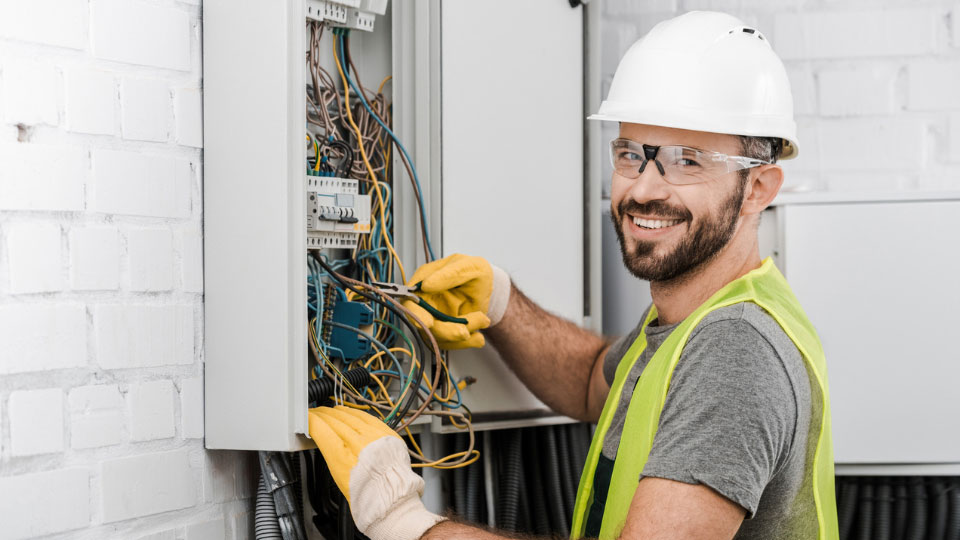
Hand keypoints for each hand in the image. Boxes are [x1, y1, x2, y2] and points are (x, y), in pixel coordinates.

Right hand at [308, 406, 444, 539]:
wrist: (391, 497)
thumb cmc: (365, 493)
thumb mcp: (338, 474)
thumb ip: (331, 451)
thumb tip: (323, 436)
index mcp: (343, 457)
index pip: (322, 429)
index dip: (312, 421)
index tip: (307, 419)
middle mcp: (359, 443)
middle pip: (335, 420)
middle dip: (323, 415)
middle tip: (315, 414)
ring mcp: (374, 436)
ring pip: (351, 415)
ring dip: (338, 412)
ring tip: (330, 411)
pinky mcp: (386, 433)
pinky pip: (368, 417)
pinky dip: (355, 413)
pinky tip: (350, 412)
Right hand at [403, 254, 510, 349]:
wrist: (490, 288)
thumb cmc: (476, 272)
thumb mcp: (470, 267)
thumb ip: (449, 274)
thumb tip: (426, 284)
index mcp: (424, 282)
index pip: (410, 302)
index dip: (416, 314)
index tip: (429, 322)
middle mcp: (426, 302)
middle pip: (424, 324)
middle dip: (445, 331)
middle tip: (464, 332)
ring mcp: (434, 318)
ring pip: (439, 337)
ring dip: (463, 333)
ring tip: (483, 320)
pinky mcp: (445, 330)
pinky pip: (451, 344)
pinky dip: (467, 342)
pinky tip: (478, 337)